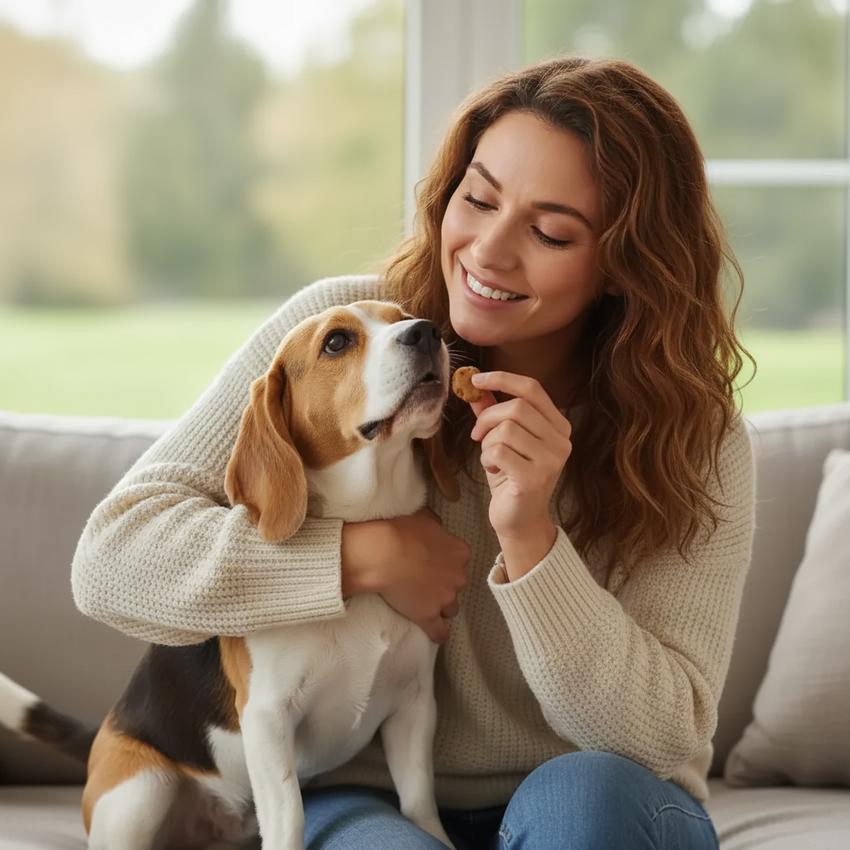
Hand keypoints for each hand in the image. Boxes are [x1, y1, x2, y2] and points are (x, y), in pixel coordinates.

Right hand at [341, 508, 469, 642]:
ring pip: (450, 608)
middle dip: (443, 584)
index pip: (460, 561)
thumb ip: (438, 529)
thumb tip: (438, 531)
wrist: (383, 553)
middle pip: (456, 584)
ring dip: (440, 606)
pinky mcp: (429, 616)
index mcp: (460, 552)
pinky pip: (440, 632)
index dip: (445, 562)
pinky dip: (438, 633)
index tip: (432, 562)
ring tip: (422, 601)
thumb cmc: (400, 532)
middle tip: (423, 579)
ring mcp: (445, 598)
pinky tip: (434, 632)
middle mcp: (459, 576)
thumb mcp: (425, 518)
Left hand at [468, 371, 570, 579]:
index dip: (502, 379)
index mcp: (559, 426)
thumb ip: (493, 413)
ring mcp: (551, 460)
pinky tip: (495, 470)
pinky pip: (498, 451)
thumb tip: (476, 387)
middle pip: (516, 407)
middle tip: (477, 435)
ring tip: (492, 458)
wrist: (519, 521)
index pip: (532, 389)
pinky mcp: (534, 478)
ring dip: (487, 442)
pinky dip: (487, 458)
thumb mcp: (503, 440)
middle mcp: (561, 441)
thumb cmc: (511, 477)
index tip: (476, 379)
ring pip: (505, 429)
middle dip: (487, 418)